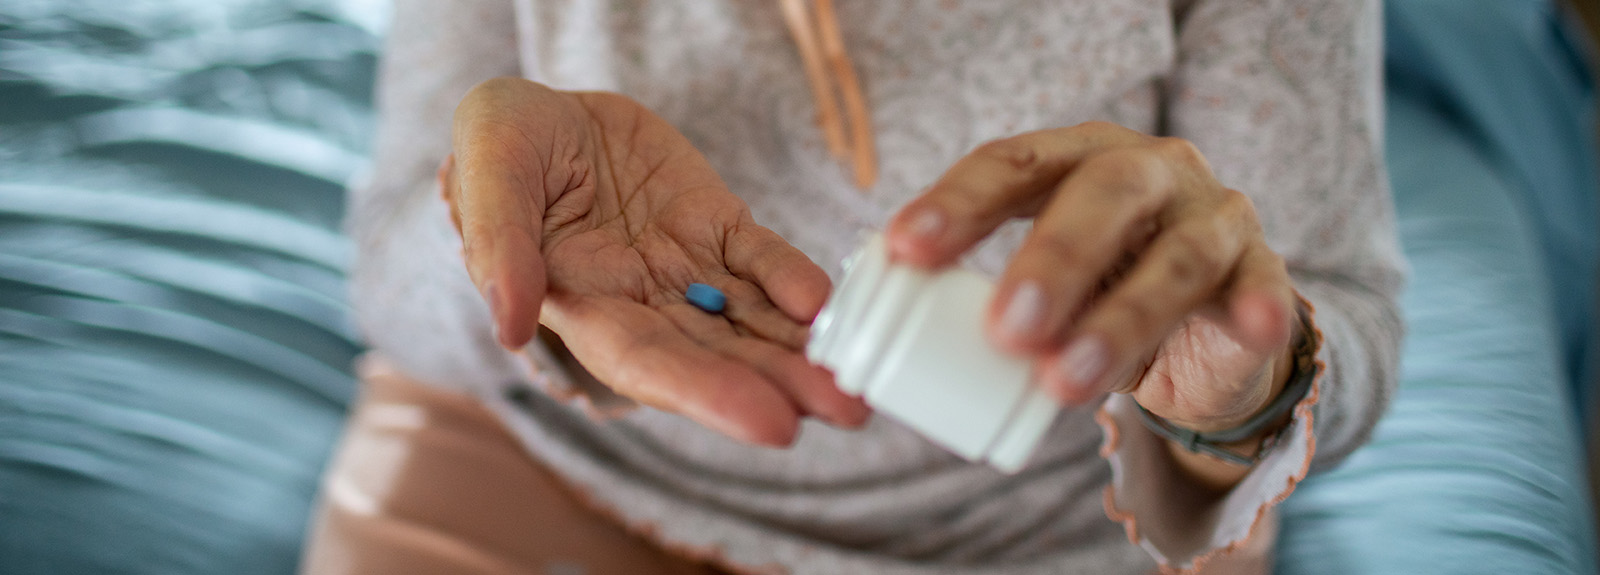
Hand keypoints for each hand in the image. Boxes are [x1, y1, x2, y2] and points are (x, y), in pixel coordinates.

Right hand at [445, 78, 868, 445]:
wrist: (545, 109)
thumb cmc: (501, 145)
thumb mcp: (487, 175)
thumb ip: (499, 247)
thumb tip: (510, 325)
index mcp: (582, 306)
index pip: (648, 363)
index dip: (708, 394)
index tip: (772, 425)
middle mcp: (641, 303)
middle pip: (716, 356)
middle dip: (780, 385)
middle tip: (848, 409)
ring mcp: (685, 267)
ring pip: (751, 320)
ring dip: (804, 352)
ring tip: (860, 384)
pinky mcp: (716, 226)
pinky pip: (762, 260)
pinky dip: (796, 282)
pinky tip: (829, 303)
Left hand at [884, 122, 1297, 434]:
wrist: (1206, 332)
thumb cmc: (1100, 295)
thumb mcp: (1039, 290)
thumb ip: (980, 305)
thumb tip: (885, 359)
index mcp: (1077, 158)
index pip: (1013, 162)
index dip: (959, 202)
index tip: (904, 248)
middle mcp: (1150, 171)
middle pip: (1102, 193)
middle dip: (1049, 260)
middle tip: (1003, 328)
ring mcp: (1213, 216)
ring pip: (1175, 256)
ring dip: (1120, 320)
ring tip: (1066, 381)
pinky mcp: (1262, 271)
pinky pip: (1265, 287)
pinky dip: (1260, 306)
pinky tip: (1250, 326)